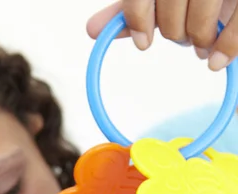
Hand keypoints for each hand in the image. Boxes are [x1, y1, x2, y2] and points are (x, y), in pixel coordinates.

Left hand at [87, 0, 237, 70]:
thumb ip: (133, 10)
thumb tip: (91, 30)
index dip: (138, 17)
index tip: (143, 44)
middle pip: (171, 9)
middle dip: (175, 30)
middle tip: (184, 38)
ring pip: (201, 20)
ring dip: (198, 39)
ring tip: (201, 44)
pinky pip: (236, 27)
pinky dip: (225, 47)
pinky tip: (215, 63)